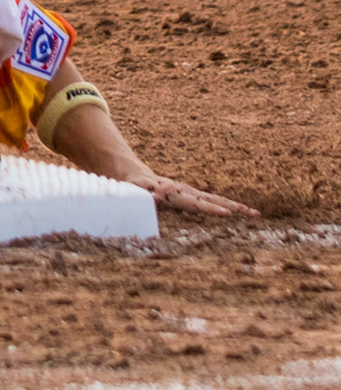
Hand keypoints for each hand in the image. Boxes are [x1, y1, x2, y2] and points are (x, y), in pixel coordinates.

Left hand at [135, 173, 257, 217]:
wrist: (136, 175)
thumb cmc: (133, 188)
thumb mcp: (133, 192)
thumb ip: (142, 197)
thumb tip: (152, 201)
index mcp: (170, 193)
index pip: (193, 203)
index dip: (209, 208)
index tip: (225, 213)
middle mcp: (184, 191)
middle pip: (210, 200)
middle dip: (230, 207)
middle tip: (250, 213)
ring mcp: (191, 193)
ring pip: (216, 200)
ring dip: (235, 207)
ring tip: (255, 213)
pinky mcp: (193, 195)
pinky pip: (213, 201)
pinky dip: (230, 207)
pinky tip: (246, 213)